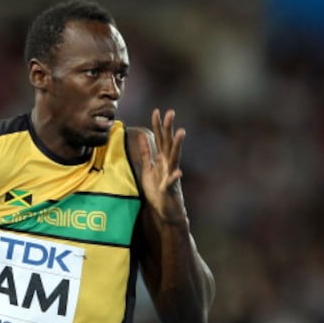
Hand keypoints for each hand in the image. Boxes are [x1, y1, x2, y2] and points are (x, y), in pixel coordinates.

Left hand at [138, 109, 187, 223]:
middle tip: (171, 113)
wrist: (167, 211)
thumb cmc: (157, 190)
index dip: (157, 125)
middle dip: (168, 128)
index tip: (156, 111)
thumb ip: (146, 153)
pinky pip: (172, 182)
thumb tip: (142, 137)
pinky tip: (178, 172)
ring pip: (174, 157)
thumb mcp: (149, 169)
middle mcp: (168, 164)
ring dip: (177, 145)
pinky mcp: (170, 188)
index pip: (159, 139)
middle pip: (168, 143)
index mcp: (162, 159)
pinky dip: (175, 177)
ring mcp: (171, 175)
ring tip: (181, 132)